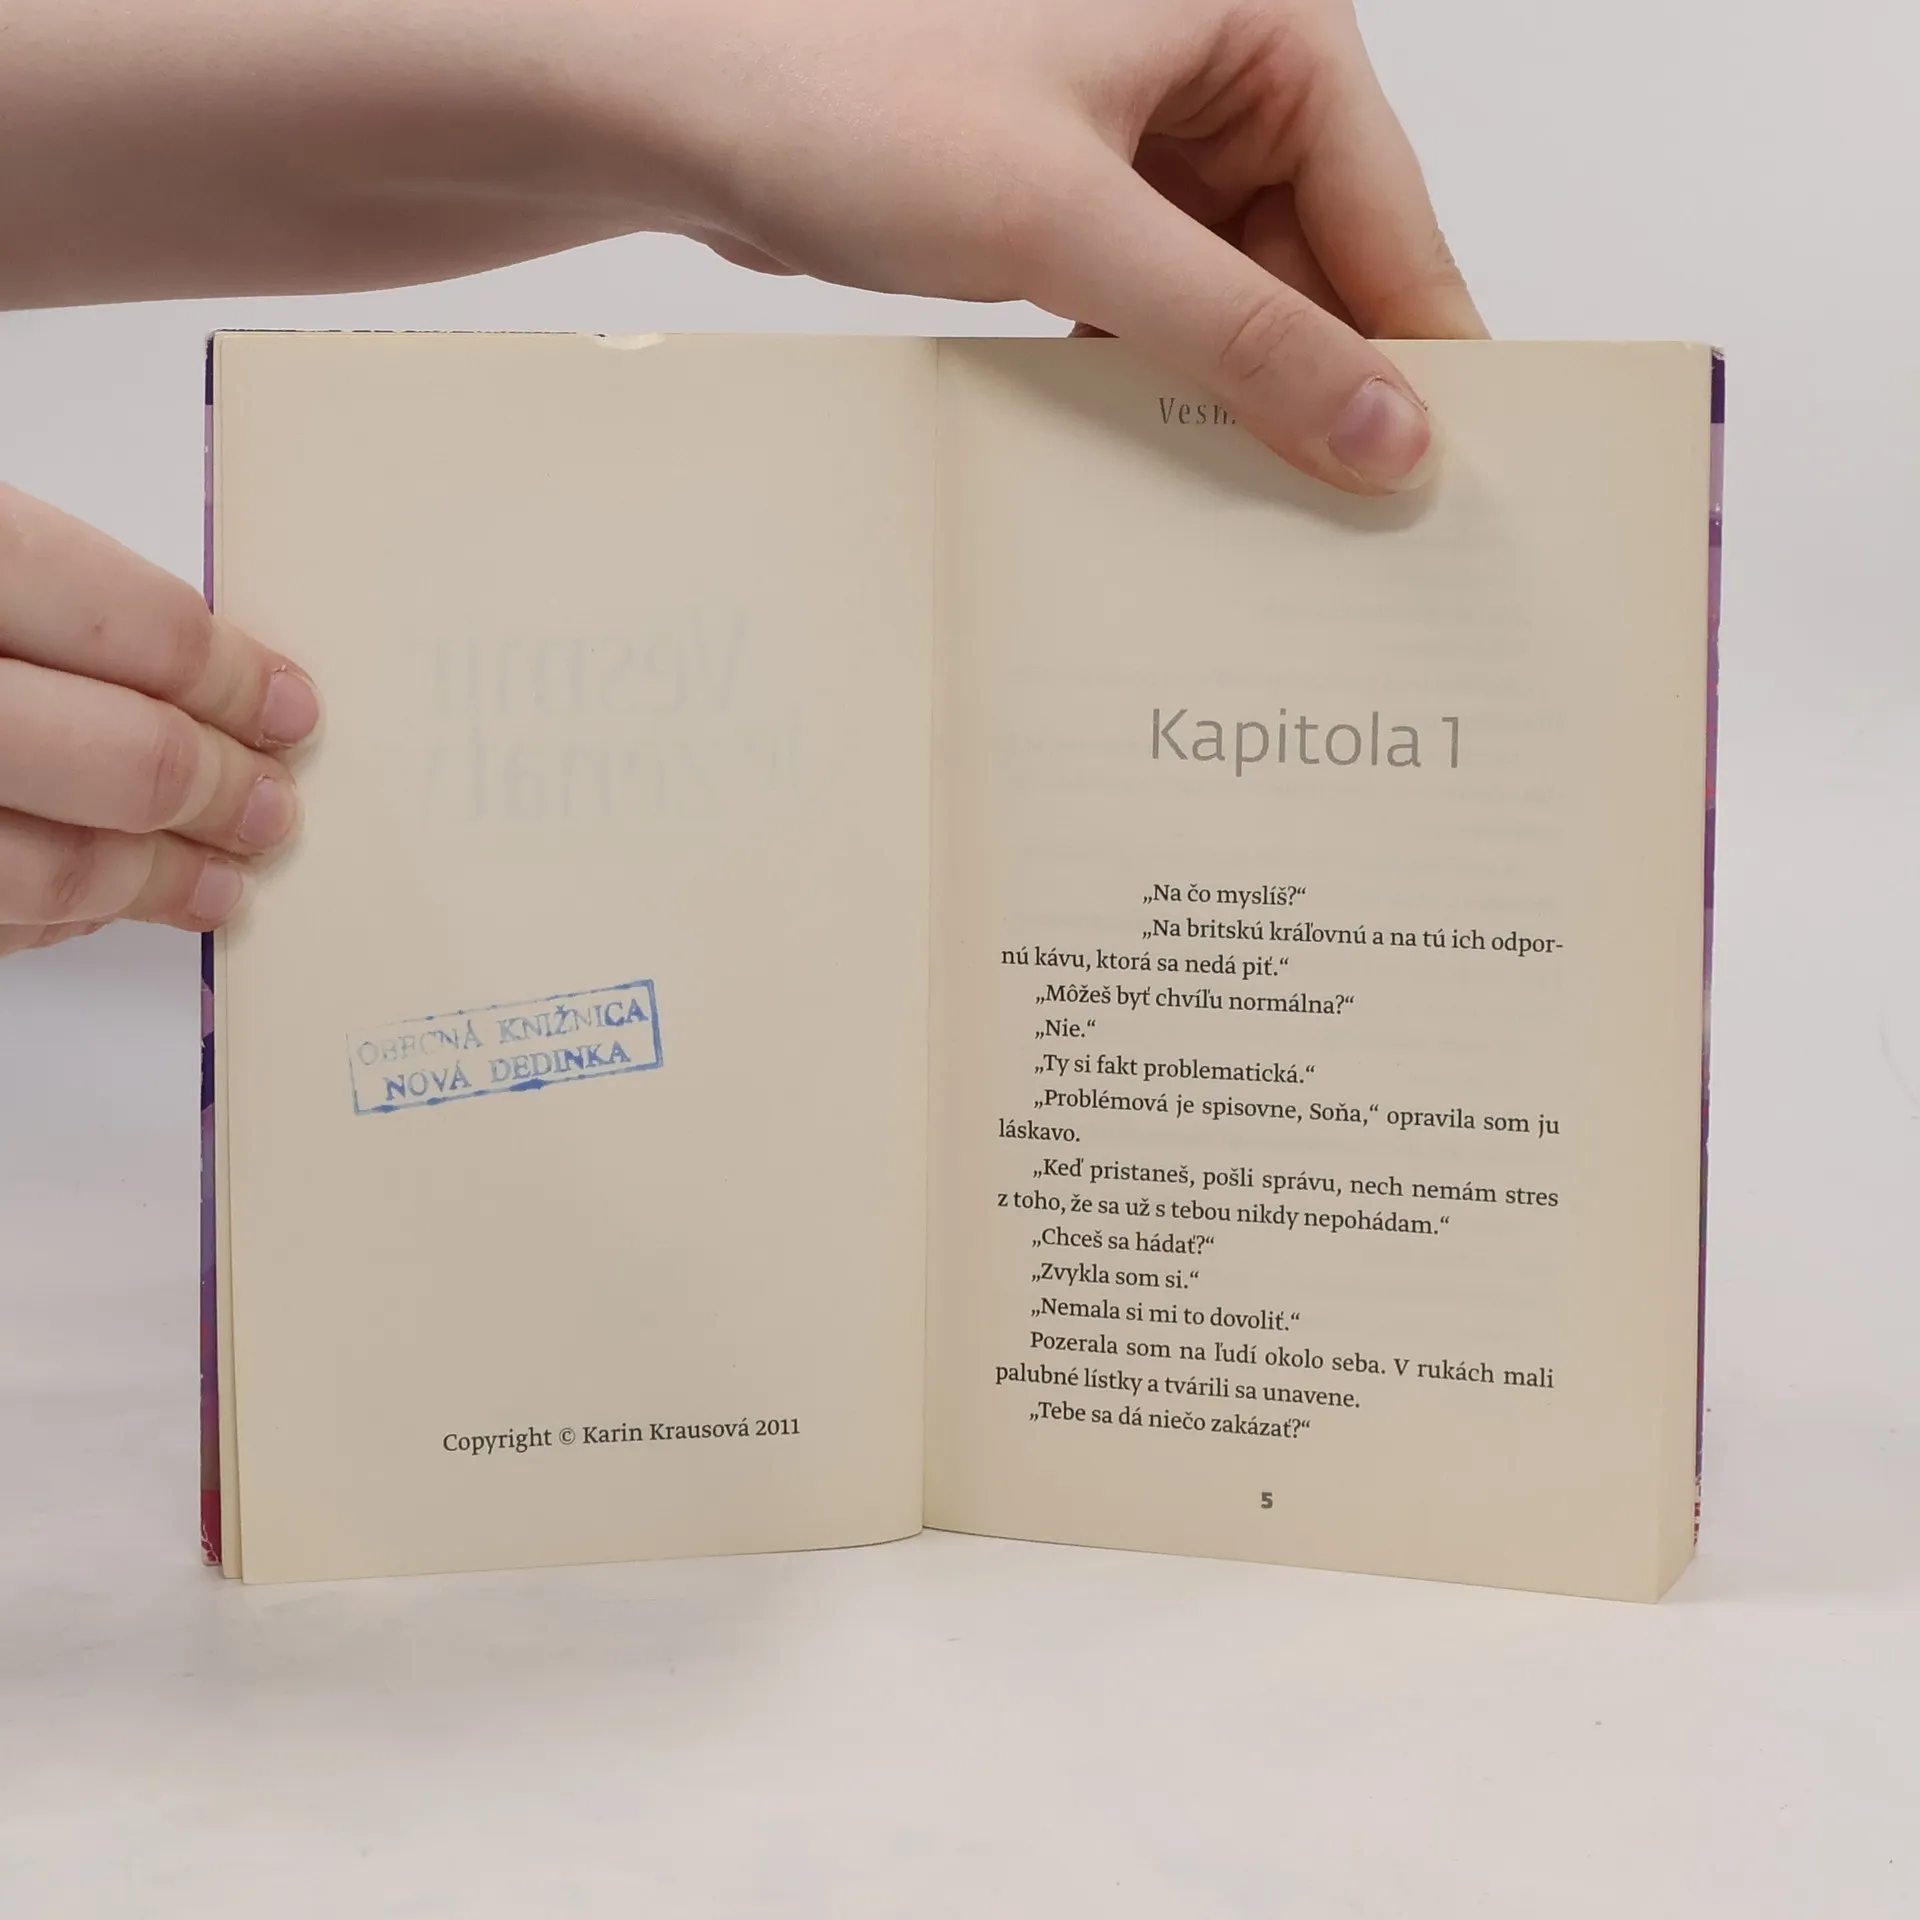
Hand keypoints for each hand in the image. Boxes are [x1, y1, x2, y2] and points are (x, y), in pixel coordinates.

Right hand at [0, 486, 317, 957]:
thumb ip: (63, 589)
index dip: (232, 680)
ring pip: (54, 868)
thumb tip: (209, 661)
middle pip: (123, 761)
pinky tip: (107, 898)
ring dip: (158, 882)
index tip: (293, 709)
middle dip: (222, 791)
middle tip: (277, 809)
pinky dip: (59, 914)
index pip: (137, 627)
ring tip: (225, 883)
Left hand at [614, 0, 1483, 491]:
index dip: (1413, 345)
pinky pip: (1157, 302)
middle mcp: (1211, 66)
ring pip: (1235, 289)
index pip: (1383, 203)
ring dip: (1236, 389)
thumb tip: (1384, 430)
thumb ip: (1238, 332)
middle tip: (1349, 518)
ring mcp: (1140, 135)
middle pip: (1316, 255)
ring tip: (1264, 509)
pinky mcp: (1074, 198)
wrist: (686, 108)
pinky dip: (1161, 374)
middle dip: (1318, 379)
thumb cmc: (854, 97)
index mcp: (1254, 16)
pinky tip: (1169, 458)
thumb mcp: (1071, 225)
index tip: (1444, 468)